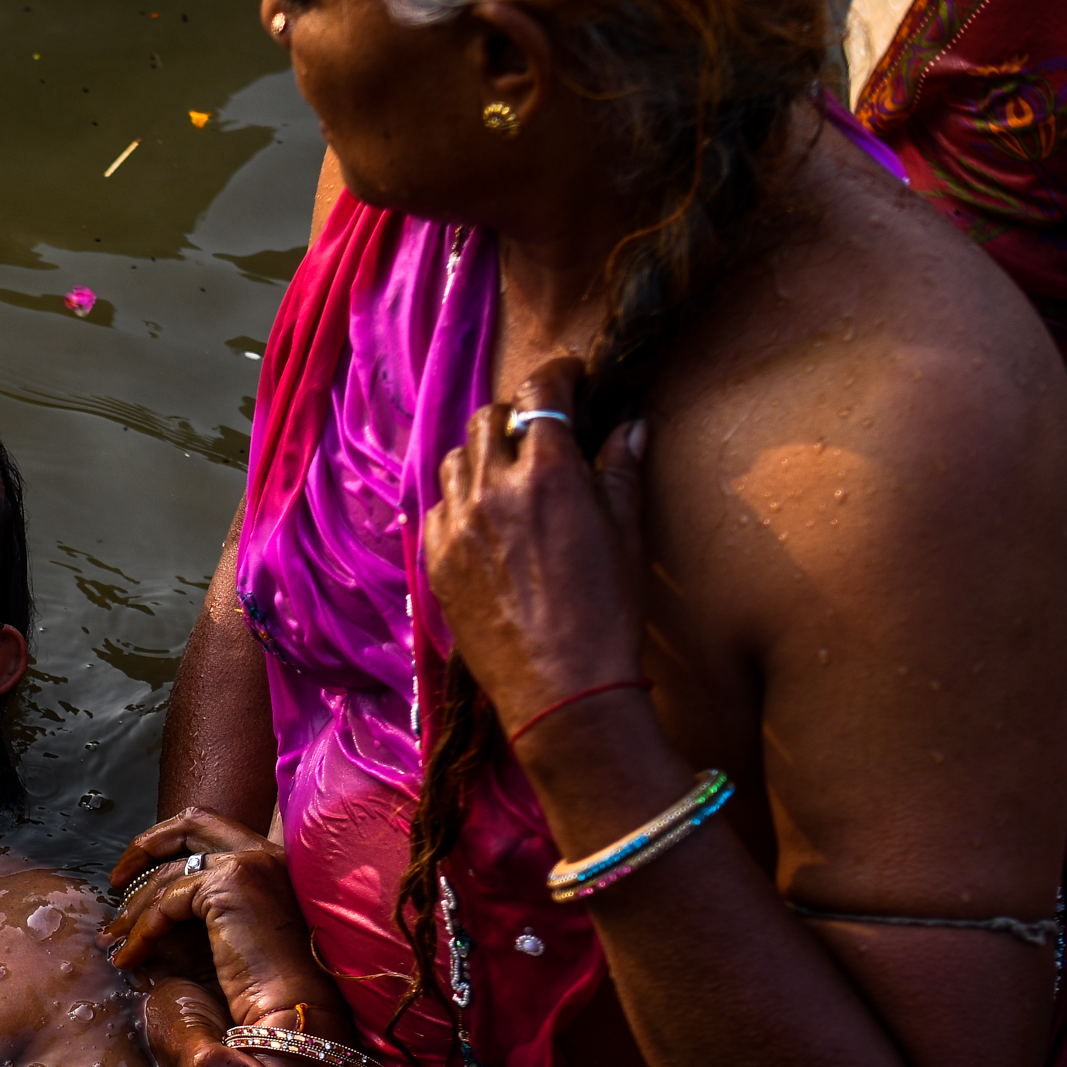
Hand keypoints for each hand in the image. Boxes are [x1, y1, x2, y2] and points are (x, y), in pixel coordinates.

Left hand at [107, 809, 345, 1066]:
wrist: (297, 1014)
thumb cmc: (271, 991)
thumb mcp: (239, 933)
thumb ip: (214, 907)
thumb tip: (163, 899)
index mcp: (274, 862)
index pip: (214, 829)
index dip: (172, 840)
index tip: (140, 868)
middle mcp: (265, 853)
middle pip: (191, 824)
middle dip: (145, 846)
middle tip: (116, 882)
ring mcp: (249, 864)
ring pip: (170, 873)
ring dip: (134, 909)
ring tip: (112, 940)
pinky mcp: (229, 885)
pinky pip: (167, 902)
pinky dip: (142, 930)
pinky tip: (130, 957)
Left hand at [420, 356, 651, 734]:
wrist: (560, 689)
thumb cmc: (606, 615)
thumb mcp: (627, 536)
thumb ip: (621, 471)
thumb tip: (630, 426)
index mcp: (549, 474)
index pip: (541, 392)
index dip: (558, 376)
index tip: (571, 379)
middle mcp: (494, 488)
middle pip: (492, 418)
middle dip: (519, 415)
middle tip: (544, 434)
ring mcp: (458, 523)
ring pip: (458, 456)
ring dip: (485, 453)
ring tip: (511, 475)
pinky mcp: (437, 557)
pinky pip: (439, 503)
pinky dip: (462, 497)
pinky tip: (487, 518)